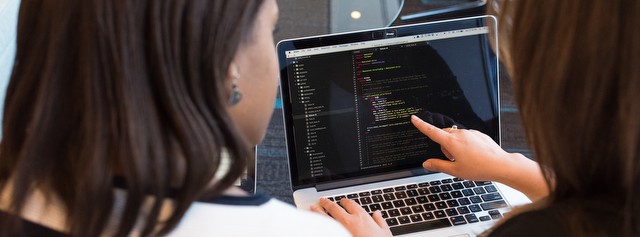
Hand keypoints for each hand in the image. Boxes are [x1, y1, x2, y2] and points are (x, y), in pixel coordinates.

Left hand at [310, 198, 391, 236]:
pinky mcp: (334, 235)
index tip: (342, 200)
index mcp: (361, 217)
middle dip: (327, 203)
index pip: (351, 204)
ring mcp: (339, 229)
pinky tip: (315, 223)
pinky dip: (319, 224)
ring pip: (325, 217)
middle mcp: (348, 221)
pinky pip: (324, 228)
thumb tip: (377, 214)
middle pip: (334, 208)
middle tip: (322, 200)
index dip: (345, 201)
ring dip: (318, 211)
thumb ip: (380, 222)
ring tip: (313, 208)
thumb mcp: (385, 233)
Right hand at [411, 115, 548, 200]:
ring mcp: (470, 133)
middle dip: (445, 146)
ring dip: (456, 146)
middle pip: (444, 136)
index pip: (432, 132)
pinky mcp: (479, 134)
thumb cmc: (479, 168)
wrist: (501, 165)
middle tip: (454, 160)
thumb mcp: (455, 171)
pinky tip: (475, 155)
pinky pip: (467, 137)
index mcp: (452, 142)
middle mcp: (460, 134)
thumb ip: (438, 165)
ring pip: (456, 137)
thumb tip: (426, 163)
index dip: (421, 125)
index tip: (414, 118)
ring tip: (467, 159)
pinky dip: (466, 144)